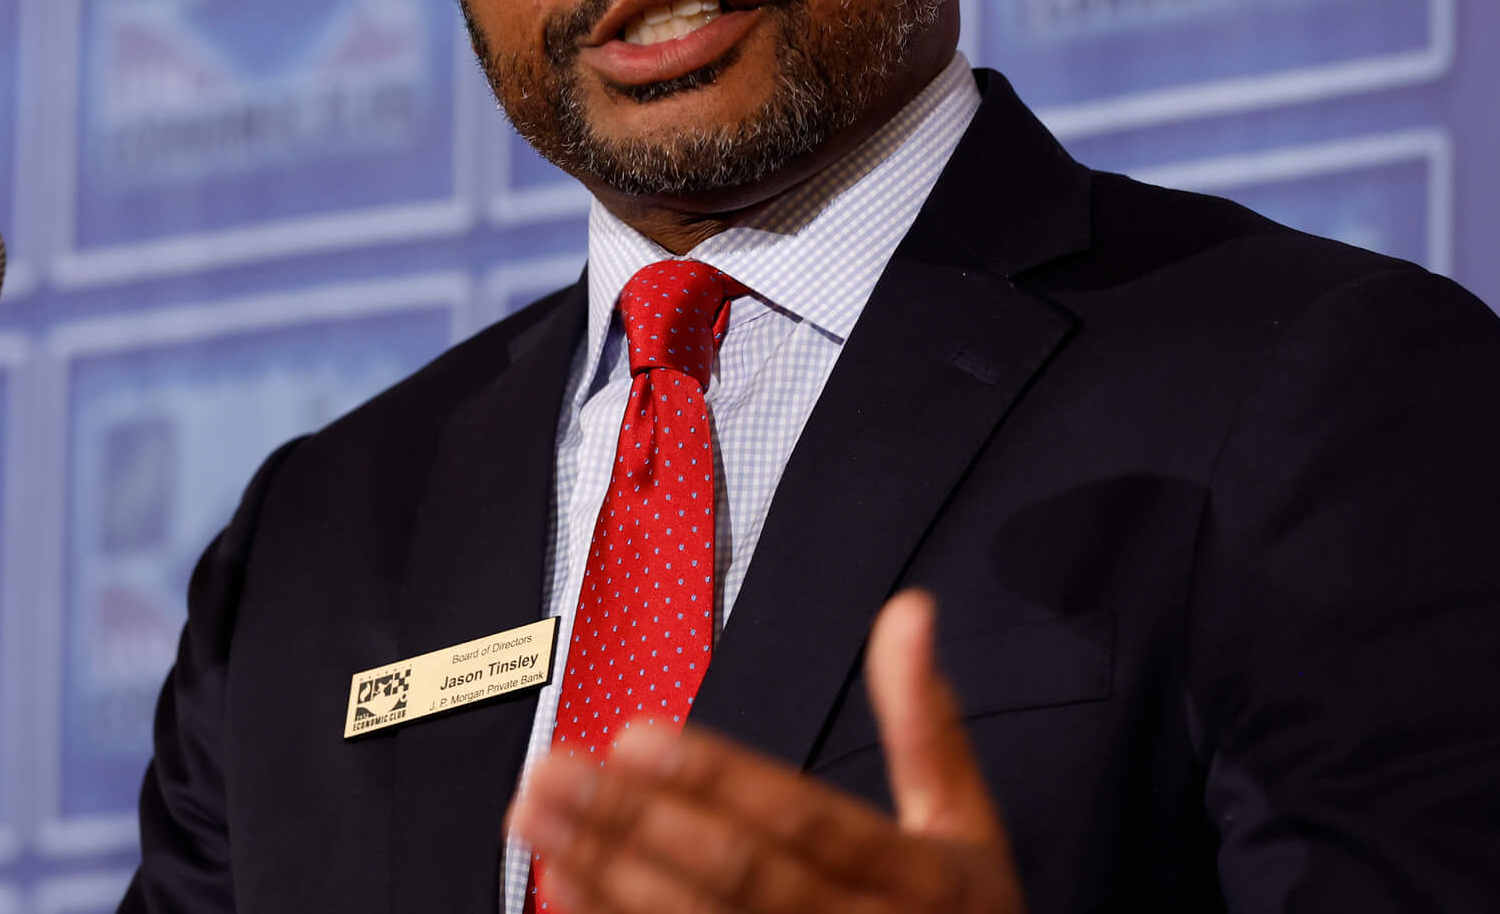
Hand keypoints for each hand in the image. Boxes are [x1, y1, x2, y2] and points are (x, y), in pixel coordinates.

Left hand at [507, 591, 1025, 912]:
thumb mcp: (965, 823)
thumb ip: (926, 724)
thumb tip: (909, 612)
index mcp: (913, 877)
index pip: (803, 819)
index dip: (717, 779)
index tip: (633, 737)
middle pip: (735, 874)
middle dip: (632, 821)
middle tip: (549, 771)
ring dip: (605, 871)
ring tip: (534, 820)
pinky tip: (563, 889)